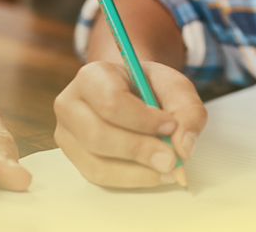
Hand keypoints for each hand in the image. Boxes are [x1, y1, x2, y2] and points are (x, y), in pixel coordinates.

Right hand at [53, 60, 205, 187]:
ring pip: (97, 162)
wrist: (131, 92)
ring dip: (138, 171)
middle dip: (139, 150)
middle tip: (172, 158)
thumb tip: (183, 147)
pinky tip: (154, 173)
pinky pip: (99, 177)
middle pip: (98, 135)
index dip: (142, 119)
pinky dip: (131, 179)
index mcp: (92, 76)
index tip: (171, 125)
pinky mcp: (74, 157)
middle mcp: (70, 104)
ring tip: (168, 167)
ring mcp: (68, 133)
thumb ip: (188, 111)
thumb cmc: (149, 87)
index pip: (111, 102)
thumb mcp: (175, 87)